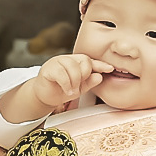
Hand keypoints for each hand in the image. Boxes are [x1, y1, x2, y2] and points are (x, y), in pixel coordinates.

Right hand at [0, 54, 116, 121]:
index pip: (91, 61)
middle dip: (85, 76)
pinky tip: (67, 90)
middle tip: (79, 87)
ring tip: (72, 90)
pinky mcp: (48, 68)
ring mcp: (57, 62)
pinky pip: (61, 73)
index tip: (110, 69)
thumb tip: (99, 76)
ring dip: (75, 81)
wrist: (45, 96)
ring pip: (73, 66)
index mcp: (76, 62)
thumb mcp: (79, 88)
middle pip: (84, 61)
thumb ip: (89, 82)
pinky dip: (67, 84)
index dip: (101, 65)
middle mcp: (67, 59)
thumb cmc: (61, 90)